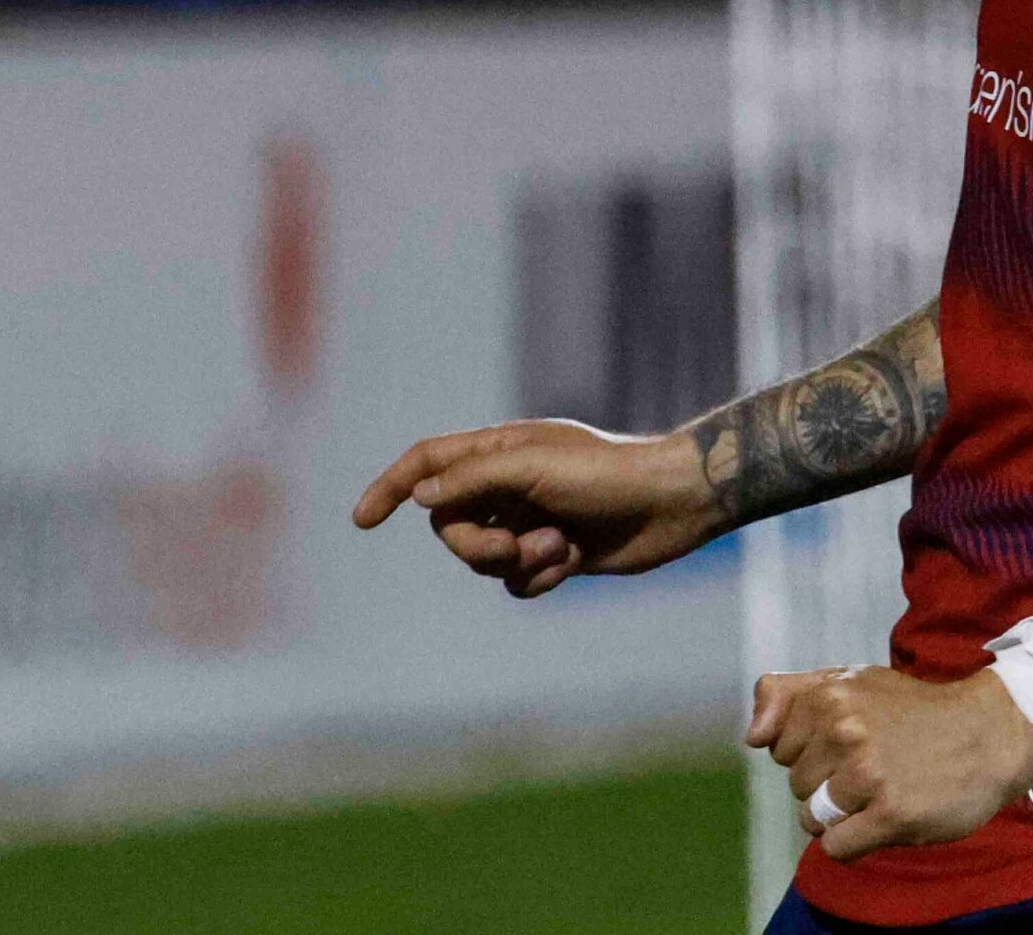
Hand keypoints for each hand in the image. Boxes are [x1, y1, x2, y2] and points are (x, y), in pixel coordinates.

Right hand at [351, 419, 716, 596]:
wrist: (671, 503)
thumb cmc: (607, 473)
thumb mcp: (533, 466)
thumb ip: (472, 479)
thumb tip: (421, 497)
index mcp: (500, 450)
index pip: (428, 464)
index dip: (391, 487)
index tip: (361, 519)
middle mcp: (510, 484)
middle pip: (450, 524)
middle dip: (474, 544)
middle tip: (512, 547)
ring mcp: (530, 521)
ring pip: (482, 558)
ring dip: (514, 561)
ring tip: (557, 547)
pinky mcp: (554, 555)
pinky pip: (516, 582)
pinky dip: (537, 577)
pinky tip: (572, 561)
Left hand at [746, 664, 1032, 860]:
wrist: (990, 733)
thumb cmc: (914, 711)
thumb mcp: (851, 681)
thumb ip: (788, 695)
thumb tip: (752, 737)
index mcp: (829, 696)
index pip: (779, 749)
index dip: (812, 750)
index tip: (852, 739)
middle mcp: (845, 731)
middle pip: (796, 786)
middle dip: (828, 782)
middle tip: (877, 762)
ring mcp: (868, 775)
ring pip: (813, 818)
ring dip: (843, 814)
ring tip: (883, 790)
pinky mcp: (890, 815)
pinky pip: (836, 847)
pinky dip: (854, 842)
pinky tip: (884, 817)